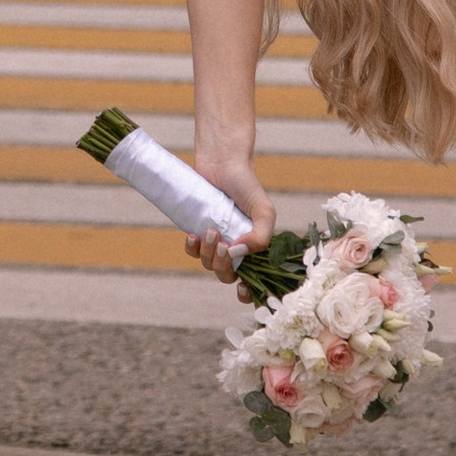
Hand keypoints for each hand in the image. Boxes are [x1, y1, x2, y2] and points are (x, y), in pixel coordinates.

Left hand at [182, 151, 268, 284]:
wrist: (221, 161)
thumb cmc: (246, 184)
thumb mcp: (263, 210)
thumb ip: (261, 237)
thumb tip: (237, 254)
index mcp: (255, 247)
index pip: (255, 281)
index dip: (248, 293)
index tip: (242, 288)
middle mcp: (237, 248)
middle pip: (227, 275)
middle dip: (223, 266)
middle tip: (223, 245)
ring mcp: (217, 241)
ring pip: (209, 265)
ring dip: (208, 253)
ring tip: (210, 230)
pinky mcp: (199, 231)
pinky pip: (192, 252)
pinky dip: (192, 248)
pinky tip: (193, 235)